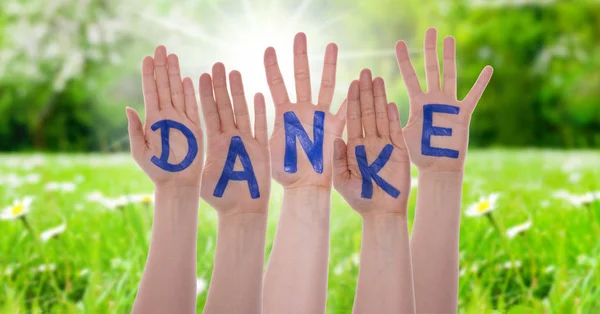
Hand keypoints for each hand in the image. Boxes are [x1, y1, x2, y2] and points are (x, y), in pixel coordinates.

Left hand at [126, 46, 203, 187]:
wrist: (177, 183)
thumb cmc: (156, 170)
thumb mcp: (139, 151)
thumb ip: (134, 129)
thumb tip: (128, 108)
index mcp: (152, 120)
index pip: (150, 91)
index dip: (149, 74)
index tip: (147, 57)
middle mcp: (167, 116)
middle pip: (164, 86)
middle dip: (162, 66)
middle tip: (161, 47)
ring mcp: (181, 120)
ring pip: (178, 91)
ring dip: (175, 73)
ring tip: (172, 56)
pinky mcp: (195, 126)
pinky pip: (193, 106)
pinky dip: (190, 92)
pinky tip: (188, 79)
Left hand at [199, 63, 270, 214]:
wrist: (242, 211)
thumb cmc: (219, 196)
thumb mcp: (198, 175)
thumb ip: (186, 159)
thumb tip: (167, 149)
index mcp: (214, 142)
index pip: (207, 113)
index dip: (204, 94)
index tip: (199, 75)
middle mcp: (230, 138)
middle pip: (224, 107)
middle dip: (221, 86)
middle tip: (217, 65)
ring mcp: (246, 142)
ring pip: (242, 112)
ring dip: (238, 92)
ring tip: (234, 72)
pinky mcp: (260, 150)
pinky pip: (260, 128)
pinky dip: (259, 112)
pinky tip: (258, 94)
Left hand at [264, 33, 345, 188]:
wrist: (304, 188)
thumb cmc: (282, 173)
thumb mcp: (264, 151)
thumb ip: (259, 133)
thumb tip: (244, 116)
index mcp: (283, 114)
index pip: (276, 84)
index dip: (272, 67)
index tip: (268, 48)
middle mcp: (302, 111)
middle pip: (301, 77)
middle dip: (300, 56)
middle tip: (300, 35)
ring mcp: (319, 117)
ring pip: (325, 85)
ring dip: (329, 65)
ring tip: (332, 44)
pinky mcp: (335, 128)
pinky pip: (345, 109)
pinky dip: (351, 95)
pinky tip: (357, 79)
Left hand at [333, 70, 410, 214]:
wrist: (380, 212)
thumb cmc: (358, 198)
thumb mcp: (341, 179)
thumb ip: (338, 160)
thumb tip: (336, 140)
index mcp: (353, 146)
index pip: (352, 118)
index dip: (352, 100)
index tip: (351, 83)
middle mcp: (368, 141)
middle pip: (366, 111)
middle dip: (365, 92)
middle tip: (365, 71)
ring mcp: (384, 145)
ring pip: (380, 116)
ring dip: (379, 98)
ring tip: (377, 79)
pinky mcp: (399, 151)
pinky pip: (395, 131)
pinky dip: (392, 117)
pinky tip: (390, 102)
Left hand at [397, 27, 492, 172]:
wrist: (438, 169)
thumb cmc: (418, 154)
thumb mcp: (400, 135)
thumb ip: (391, 121)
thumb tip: (376, 111)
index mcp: (417, 103)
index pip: (409, 76)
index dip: (404, 60)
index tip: (398, 43)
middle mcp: (433, 99)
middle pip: (431, 69)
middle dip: (430, 49)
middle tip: (430, 30)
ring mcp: (449, 105)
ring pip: (450, 75)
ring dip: (450, 57)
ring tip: (449, 38)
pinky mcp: (463, 114)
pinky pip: (473, 96)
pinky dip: (481, 83)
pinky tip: (488, 68)